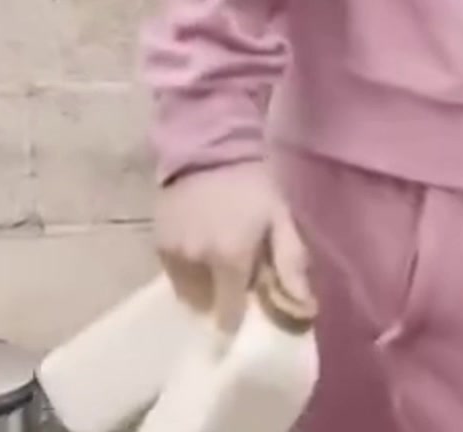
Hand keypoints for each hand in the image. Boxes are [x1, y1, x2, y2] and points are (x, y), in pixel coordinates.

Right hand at [155, 161, 309, 330]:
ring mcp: (173, 252)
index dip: (237, 315)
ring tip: (216, 255)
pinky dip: (184, 267)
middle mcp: (197, 262)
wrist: (213, 147)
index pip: (228, 314)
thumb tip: (305, 307)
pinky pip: (172, 271)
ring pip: (186, 290)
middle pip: (206, 303)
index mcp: (230, 258)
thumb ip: (291, 263)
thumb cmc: (253, 184)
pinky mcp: (157, 242)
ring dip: (201, 283)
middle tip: (235, 270)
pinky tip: (199, 242)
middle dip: (220, 295)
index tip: (245, 306)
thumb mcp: (281, 218)